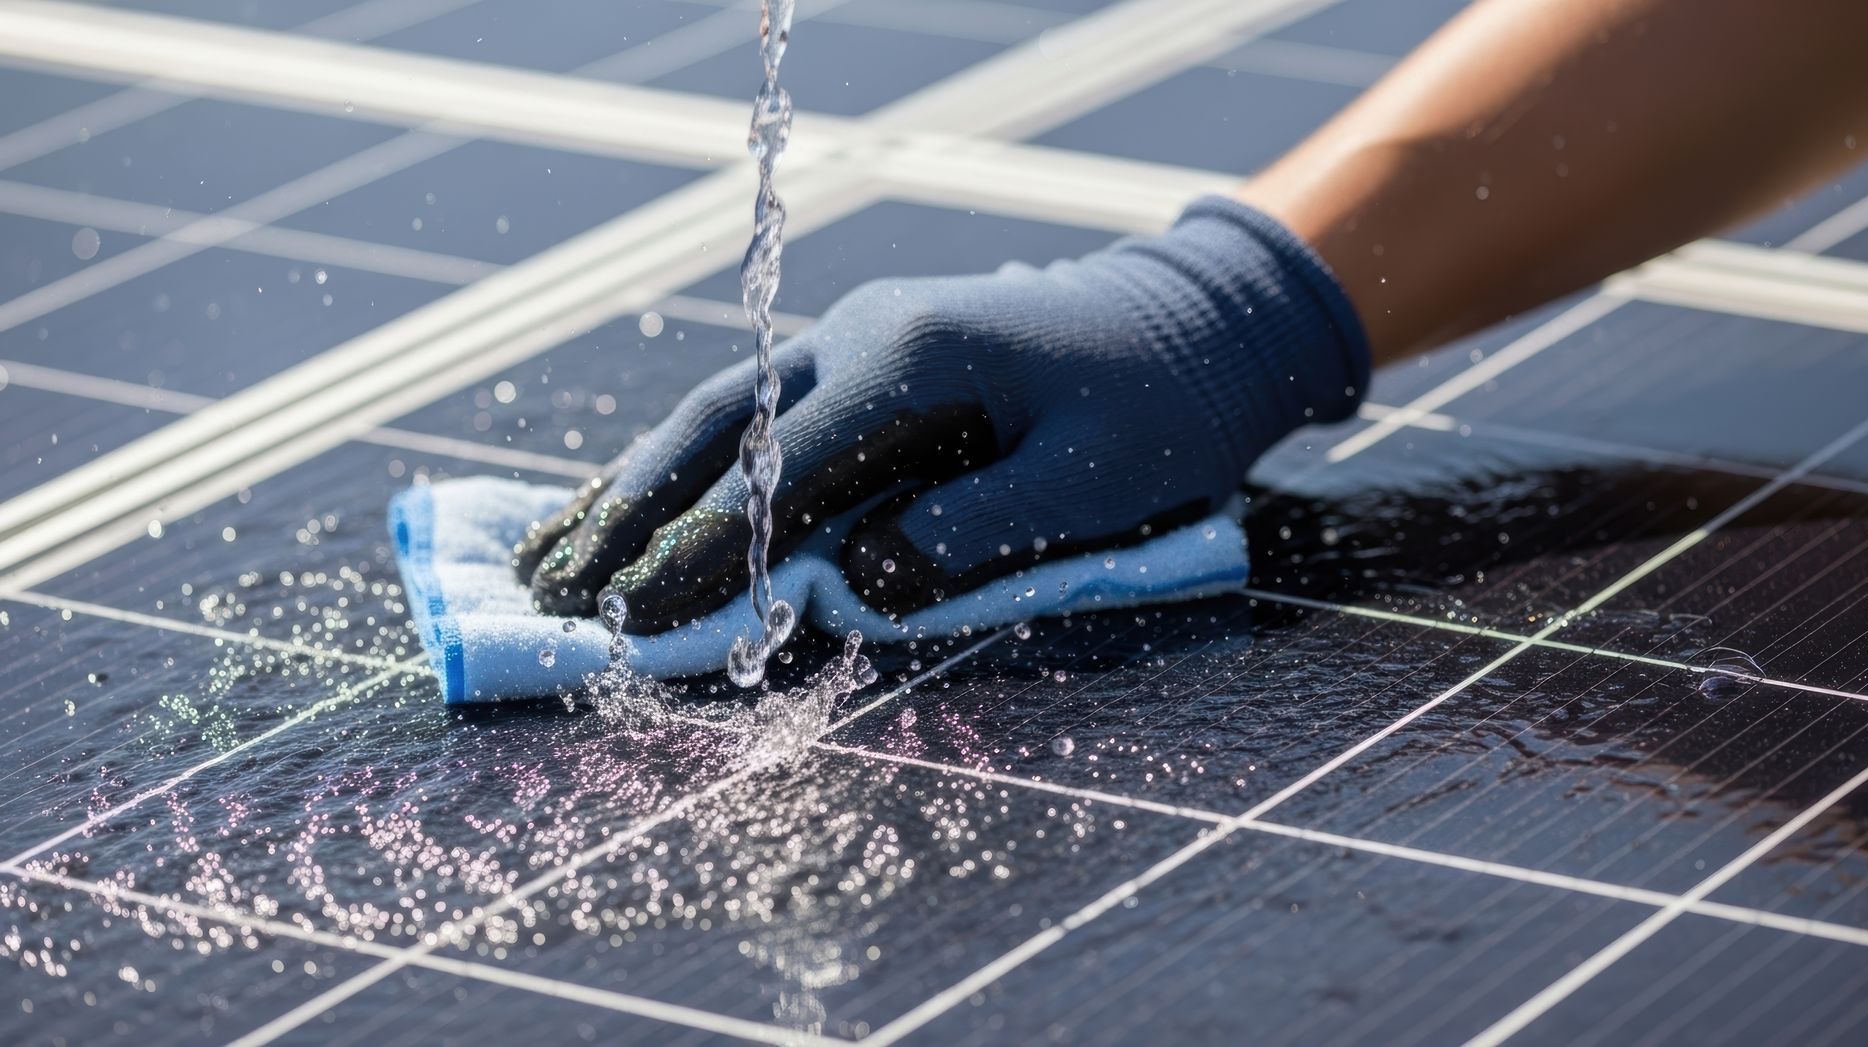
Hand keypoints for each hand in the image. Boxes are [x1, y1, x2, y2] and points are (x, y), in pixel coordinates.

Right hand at [513, 196, 1370, 631]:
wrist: (1197, 324)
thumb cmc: (1158, 411)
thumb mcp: (1092, 481)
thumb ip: (976, 533)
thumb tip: (862, 583)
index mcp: (910, 364)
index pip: (780, 473)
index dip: (705, 555)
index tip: (632, 621)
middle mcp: (860, 339)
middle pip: (716, 430)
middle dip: (630, 514)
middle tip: (552, 592)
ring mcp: (856, 340)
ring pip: (718, 414)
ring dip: (636, 484)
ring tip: (554, 552)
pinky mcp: (866, 358)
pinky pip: (757, 413)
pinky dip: (690, 463)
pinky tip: (639, 500)